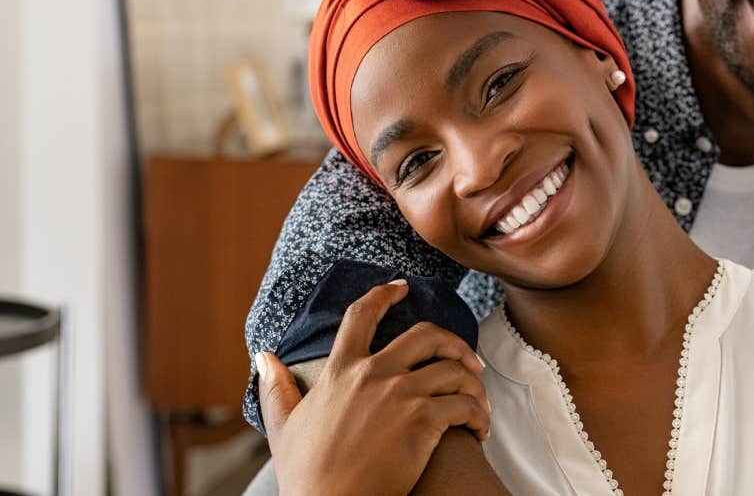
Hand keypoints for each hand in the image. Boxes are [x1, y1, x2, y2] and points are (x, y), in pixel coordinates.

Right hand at [258, 279, 490, 495]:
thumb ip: (276, 388)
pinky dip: (479, 415)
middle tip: (467, 359)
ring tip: (477, 404)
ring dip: (473, 385)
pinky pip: (465, 405)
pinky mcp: (424, 422)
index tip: (401, 287)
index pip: (361, 316)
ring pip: (455, 370)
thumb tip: (264, 356)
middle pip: (427, 334)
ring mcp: (401, 396)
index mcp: (341, 371)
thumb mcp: (283, 427)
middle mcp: (373, 375)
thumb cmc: (307, 475)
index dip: (383, 295)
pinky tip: (478, 430)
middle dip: (454, 341)